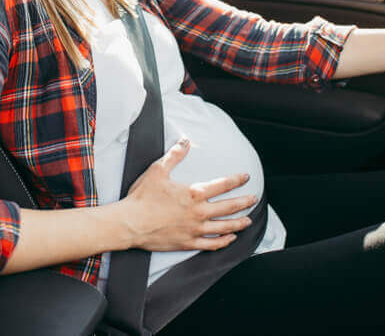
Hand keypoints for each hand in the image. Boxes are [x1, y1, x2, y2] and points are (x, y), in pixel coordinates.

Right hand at [118, 138, 256, 251]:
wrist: (130, 223)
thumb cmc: (142, 197)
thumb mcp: (157, 170)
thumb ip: (174, 155)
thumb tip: (185, 141)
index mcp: (193, 193)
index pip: (222, 185)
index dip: (237, 180)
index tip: (246, 177)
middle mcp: (198, 212)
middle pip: (229, 207)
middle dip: (244, 202)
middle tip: (254, 199)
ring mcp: (195, 229)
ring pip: (224, 227)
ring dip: (239, 223)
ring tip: (248, 220)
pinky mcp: (188, 243)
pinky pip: (212, 244)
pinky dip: (223, 241)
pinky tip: (230, 238)